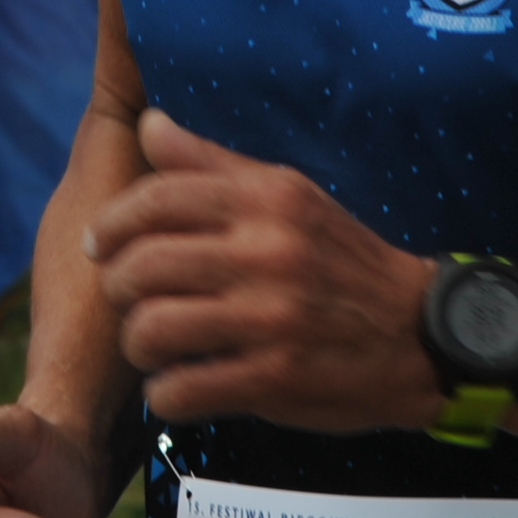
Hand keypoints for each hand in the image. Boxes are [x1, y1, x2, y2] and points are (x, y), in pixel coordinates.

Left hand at [92, 109, 440, 432]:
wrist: (418, 335)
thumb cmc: (341, 261)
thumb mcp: (288, 196)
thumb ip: (212, 164)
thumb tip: (149, 123)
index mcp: (267, 199)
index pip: (158, 198)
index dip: (112, 222)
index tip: (99, 244)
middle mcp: (265, 252)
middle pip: (142, 266)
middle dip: (118, 288)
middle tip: (128, 300)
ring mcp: (269, 318)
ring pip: (150, 329)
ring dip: (138, 344)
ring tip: (153, 345)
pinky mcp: (273, 379)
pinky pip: (182, 389)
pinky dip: (167, 394)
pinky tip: (180, 385)